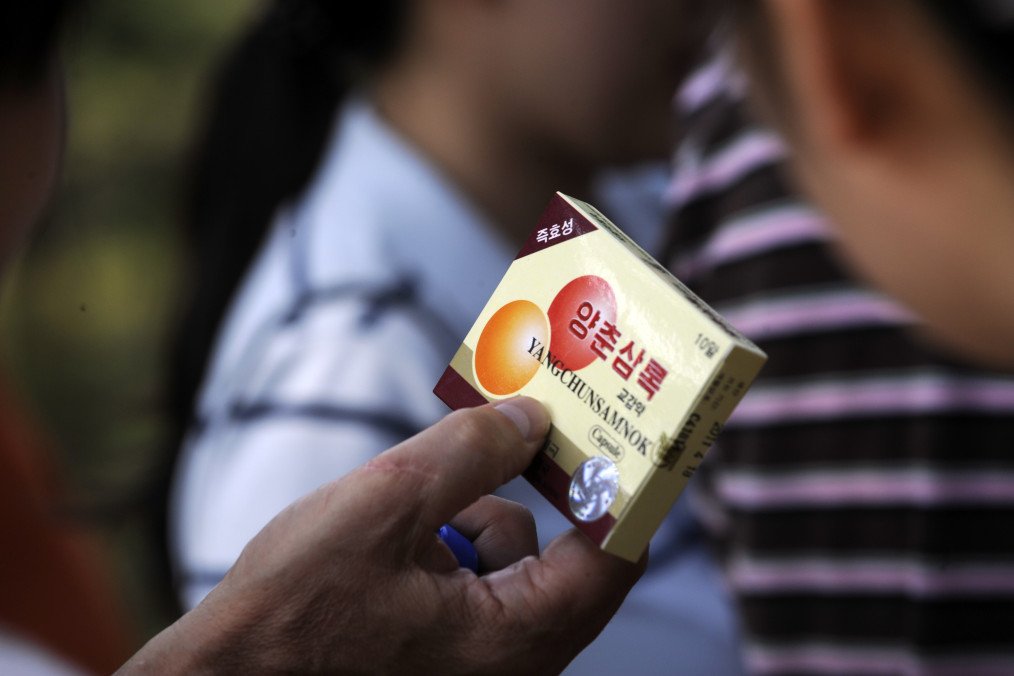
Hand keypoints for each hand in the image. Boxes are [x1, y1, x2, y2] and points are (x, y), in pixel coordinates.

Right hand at [119, 398, 644, 673]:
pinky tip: (390, 543)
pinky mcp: (449, 652)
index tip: (606, 426)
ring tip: (401, 515)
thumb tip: (530, 419)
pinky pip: (476, 577)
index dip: (616, 481)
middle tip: (504, 427)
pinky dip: (444, 541)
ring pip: (511, 556)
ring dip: (467, 513)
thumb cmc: (290, 618)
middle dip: (522, 486)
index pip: (613, 552)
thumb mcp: (385, 506)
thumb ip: (470, 453)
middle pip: (563, 550)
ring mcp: (481, 661)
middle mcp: (514, 661)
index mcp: (516, 640)